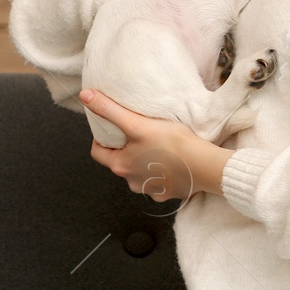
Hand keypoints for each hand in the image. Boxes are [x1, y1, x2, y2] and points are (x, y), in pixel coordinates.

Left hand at [79, 88, 228, 200]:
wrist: (204, 165)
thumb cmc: (172, 144)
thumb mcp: (137, 123)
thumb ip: (110, 110)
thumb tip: (85, 96)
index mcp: (121, 166)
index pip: (98, 153)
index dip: (102, 138)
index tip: (112, 129)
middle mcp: (132, 182)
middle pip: (120, 162)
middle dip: (126, 149)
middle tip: (138, 133)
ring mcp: (150, 190)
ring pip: (140, 172)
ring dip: (144, 162)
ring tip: (157, 146)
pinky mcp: (168, 193)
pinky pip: (159, 181)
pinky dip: (162, 172)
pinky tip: (172, 161)